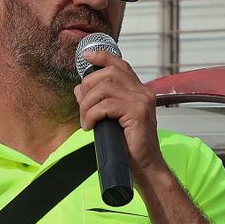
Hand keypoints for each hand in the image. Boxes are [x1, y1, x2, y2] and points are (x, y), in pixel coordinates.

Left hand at [74, 48, 166, 183]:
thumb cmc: (129, 146)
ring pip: (104, 88)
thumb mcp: (111, 119)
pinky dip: (92, 115)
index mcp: (138, 91)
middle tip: (83, 108)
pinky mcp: (137, 113)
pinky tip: (91, 126)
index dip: (102, 57)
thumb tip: (79, 88)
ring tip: (86, 121)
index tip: (86, 56)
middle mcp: (142, 92)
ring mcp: (141, 101)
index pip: (120, 65)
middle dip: (88, 87)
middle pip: (108, 73)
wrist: (145, 167)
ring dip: (87, 104)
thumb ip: (98, 102)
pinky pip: (106, 106)